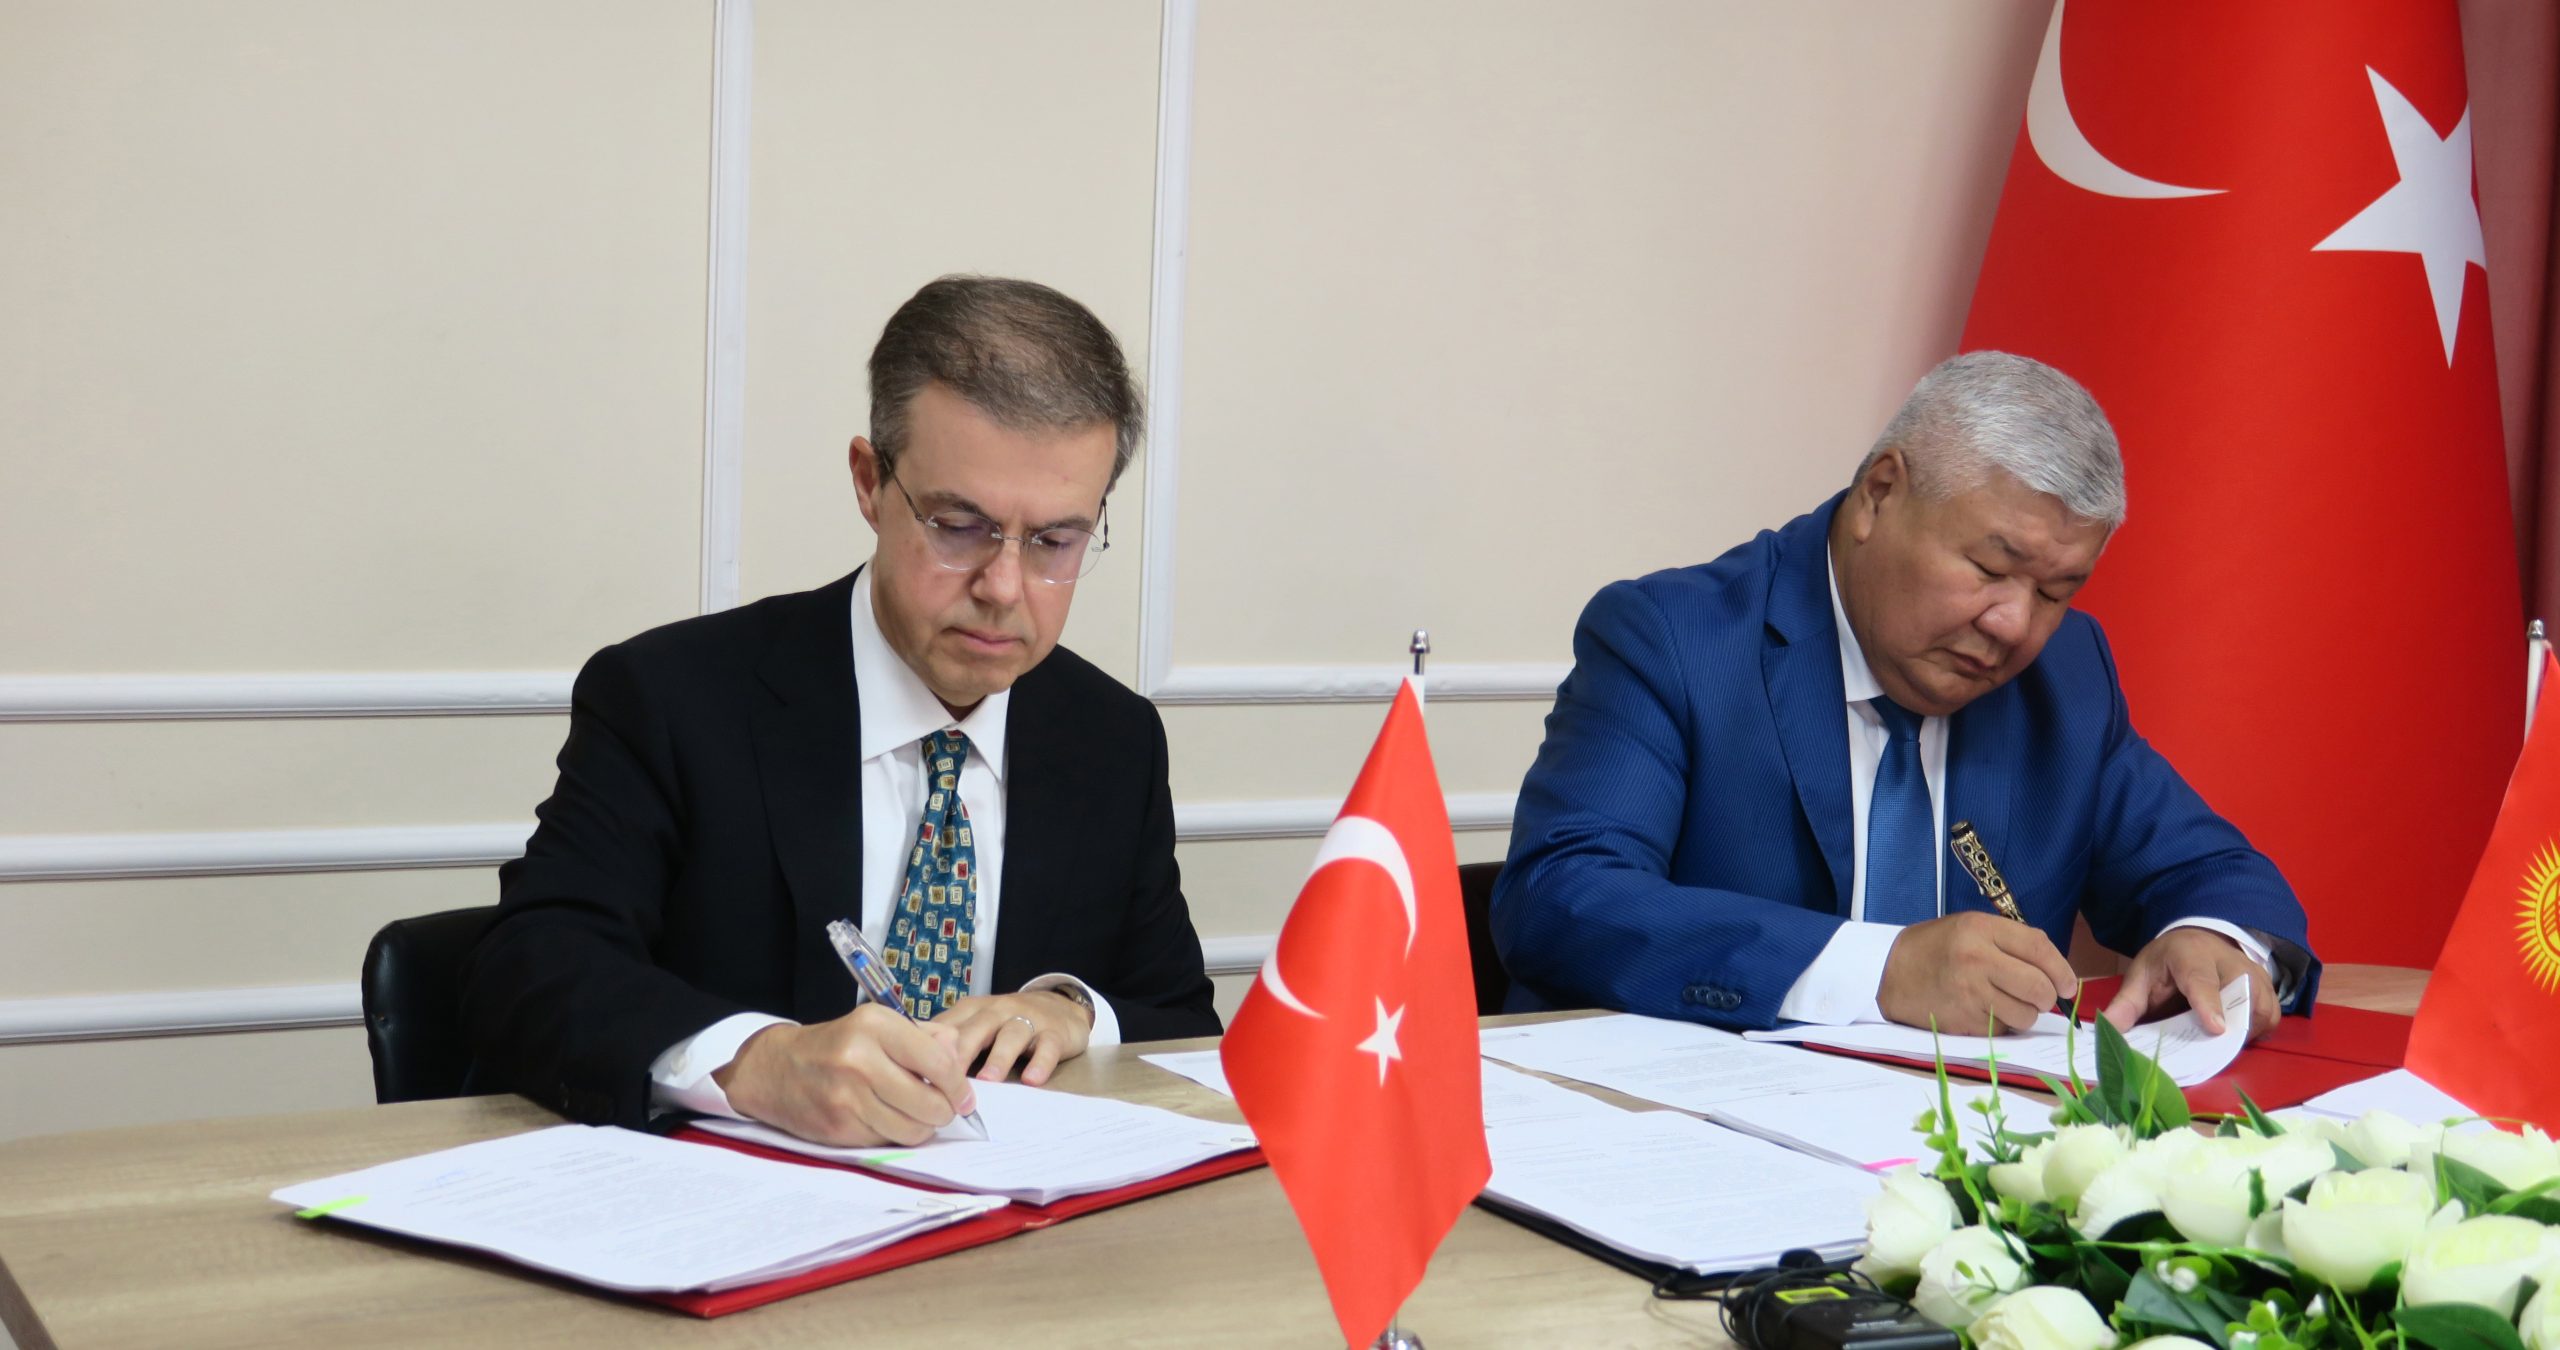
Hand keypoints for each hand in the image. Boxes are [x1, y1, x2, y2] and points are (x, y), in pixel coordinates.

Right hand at [711, 1003, 976, 1146]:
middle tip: (939, 1108)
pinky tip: (883, 1119)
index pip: (939, 1063)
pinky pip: (886, 1142)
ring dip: (920, 1127)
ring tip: (911, 1113)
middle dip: (943, 1111)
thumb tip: (959, 1057)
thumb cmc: (836, 1045)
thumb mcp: (877, 1026)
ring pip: (912, 1129)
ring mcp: (847, 1096)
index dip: (959, 1086)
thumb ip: (923, 1037)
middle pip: (930, 1103)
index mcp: (875, 1026)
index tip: (964, 1097)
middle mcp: (860, 1059)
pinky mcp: (838, 1126)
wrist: (775, 1068)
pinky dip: (892, 1135)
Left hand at [933, 989, 1093, 1084]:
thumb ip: (951, 1042)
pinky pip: (1047, 1046)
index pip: (949, 1027)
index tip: (917, 1074)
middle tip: (945, 1081)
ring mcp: (1027, 1020)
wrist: (1061, 1006)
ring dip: (999, 1058)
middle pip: (976, 1030)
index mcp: (973, 1011)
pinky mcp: (1055, 1033)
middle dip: (960, 1054)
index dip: (933, 1049)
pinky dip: (1040, 1062)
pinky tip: (1032, 1079)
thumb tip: (912, 1071)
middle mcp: (998, 1011)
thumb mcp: (977, 1025)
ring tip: (988, 1081)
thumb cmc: (1008, 1023)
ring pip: (1011, 1036)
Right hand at [1878, 911, 2079, 1035]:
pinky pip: (2003, 1030)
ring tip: (2009, 1003)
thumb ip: (2011, 942)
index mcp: (1979, 929)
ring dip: (2026, 1014)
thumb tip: (2057, 972)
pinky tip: (1987, 1012)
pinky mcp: (1963, 1021)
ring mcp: (1969, 993)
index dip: (2062, 969)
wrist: (1890, 974)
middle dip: (2048, 997)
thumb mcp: (1971, 928)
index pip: (2038, 947)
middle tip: (2041, 997)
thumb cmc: (1938, 948)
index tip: (2068, 984)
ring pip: (2026, 1015)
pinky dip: (2003, 1025)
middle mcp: (1976, 959)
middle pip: (2038, 986)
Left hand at [2102, 927, 2278, 1039]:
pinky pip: (2271, 1015)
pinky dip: (2258, 1030)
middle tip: (2215, 1048)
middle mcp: (2228, 961)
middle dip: (2234, 1025)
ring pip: (2261, 1008)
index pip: (2202, 980)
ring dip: (2246, 1031)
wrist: (2197, 940)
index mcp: (2190, 954)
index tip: (2215, 1029)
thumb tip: (2108, 1030)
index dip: (2209, 1005)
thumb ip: (2127, 1004)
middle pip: (2241, 996)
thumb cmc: (2168, 961)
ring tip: (2223, 1044)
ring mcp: (2253, 972)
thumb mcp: (2141, 975)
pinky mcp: (2267, 986)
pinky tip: (2238, 1036)